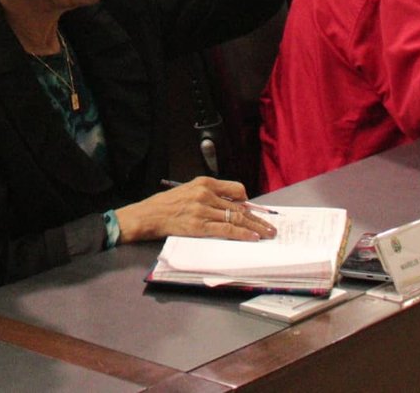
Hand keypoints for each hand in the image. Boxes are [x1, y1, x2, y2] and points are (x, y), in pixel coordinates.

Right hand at [113, 176, 275, 244]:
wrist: (148, 215)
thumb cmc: (166, 205)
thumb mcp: (188, 190)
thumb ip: (209, 195)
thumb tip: (232, 207)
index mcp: (203, 182)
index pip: (236, 189)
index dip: (248, 202)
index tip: (256, 211)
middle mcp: (205, 194)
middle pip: (239, 207)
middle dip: (258, 218)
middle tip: (271, 226)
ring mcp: (202, 210)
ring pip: (236, 219)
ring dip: (255, 228)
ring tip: (267, 234)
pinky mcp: (199, 227)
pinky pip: (226, 230)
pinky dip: (241, 234)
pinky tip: (252, 238)